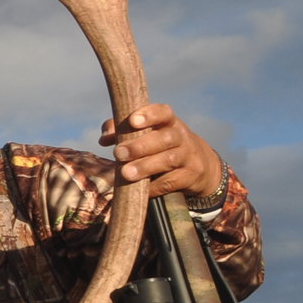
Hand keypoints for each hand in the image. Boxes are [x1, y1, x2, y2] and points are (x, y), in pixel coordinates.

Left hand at [100, 103, 224, 202]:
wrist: (198, 163)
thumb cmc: (160, 144)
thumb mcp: (147, 133)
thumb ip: (122, 131)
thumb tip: (103, 139)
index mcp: (169, 121)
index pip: (163, 112)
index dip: (149, 115)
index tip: (133, 121)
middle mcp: (181, 136)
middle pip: (165, 139)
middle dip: (140, 146)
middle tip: (118, 153)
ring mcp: (188, 156)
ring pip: (169, 160)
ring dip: (146, 167)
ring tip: (126, 173)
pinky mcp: (191, 176)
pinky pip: (171, 182)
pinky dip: (154, 186)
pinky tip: (139, 190)